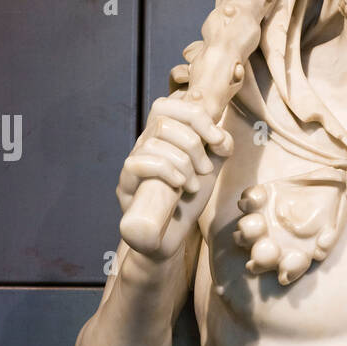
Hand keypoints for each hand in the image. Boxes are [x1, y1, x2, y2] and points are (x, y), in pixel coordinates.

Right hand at [116, 95, 232, 260]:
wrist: (170, 239)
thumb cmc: (187, 203)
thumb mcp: (208, 172)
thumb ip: (218, 149)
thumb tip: (222, 133)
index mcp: (162, 139)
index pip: (167, 106)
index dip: (194, 114)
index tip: (216, 138)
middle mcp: (143, 146)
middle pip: (161, 119)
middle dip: (193, 142)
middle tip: (206, 168)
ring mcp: (131, 164)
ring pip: (154, 141)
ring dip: (184, 162)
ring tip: (194, 185)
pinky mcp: (125, 185)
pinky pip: (139, 163)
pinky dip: (167, 171)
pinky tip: (181, 186)